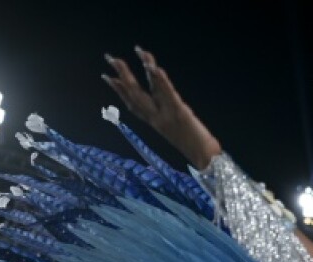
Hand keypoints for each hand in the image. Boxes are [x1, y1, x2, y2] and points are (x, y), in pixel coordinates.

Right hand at [102, 47, 221, 169]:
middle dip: (121, 75)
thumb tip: (164, 109)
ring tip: (133, 52)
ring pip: (147, 90)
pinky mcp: (179, 112)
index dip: (118, 91)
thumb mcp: (176, 132)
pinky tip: (152, 66)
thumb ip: (167, 118)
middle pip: (134, 95)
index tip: (107, 77)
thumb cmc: (195, 146)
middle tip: (110, 57)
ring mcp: (166, 115)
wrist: (205, 158)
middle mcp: (156, 118)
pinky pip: (166, 93)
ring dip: (141, 70)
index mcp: (155, 123)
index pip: (132, 105)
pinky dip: (159, 79)